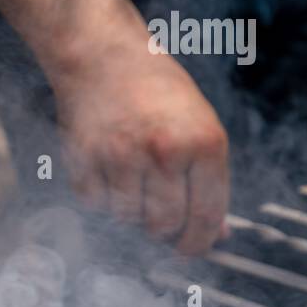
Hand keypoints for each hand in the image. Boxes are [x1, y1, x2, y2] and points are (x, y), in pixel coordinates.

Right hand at [0, 0, 229, 252]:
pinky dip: (103, 200)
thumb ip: (212, 183)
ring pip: (129, 218)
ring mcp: (123, 155)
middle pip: (167, 224)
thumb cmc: (162, 92)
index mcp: (205, 145)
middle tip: (164, 224)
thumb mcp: (204, 130)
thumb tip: (221, 233)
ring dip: (133, 215)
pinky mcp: (86, 157)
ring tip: (137, 188)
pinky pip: (96, 203)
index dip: (202, 242)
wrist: (106, 56)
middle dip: (167, 233)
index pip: (208, 214)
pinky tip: (111, 176)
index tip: (195, 250)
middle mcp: (166, 152)